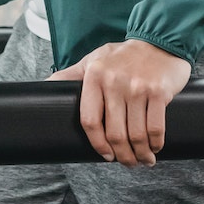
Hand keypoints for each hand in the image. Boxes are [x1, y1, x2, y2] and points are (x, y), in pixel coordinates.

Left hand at [51, 38, 190, 165]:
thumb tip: (43, 87)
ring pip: (136, 135)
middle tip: (128, 162)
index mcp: (94, 76)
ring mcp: (137, 87)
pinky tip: (155, 147)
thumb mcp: (92, 61)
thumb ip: (70, 75)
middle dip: (122, 155)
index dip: (97, 144)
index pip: (90, 121)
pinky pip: (155, 127)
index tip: (106, 155)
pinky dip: (156, 143)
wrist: (159, 41)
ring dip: (141, 154)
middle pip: (114, 133)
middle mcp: (114, 82)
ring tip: (144, 160)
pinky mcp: (158, 91)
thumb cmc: (123, 56)